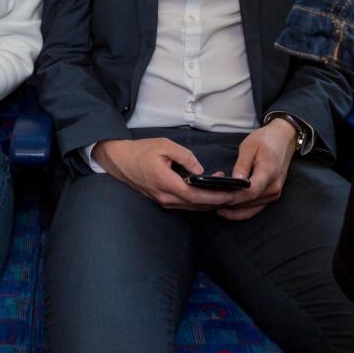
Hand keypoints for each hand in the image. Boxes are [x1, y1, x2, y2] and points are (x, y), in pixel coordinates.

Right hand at [93, 138, 235, 210]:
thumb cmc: (141, 151)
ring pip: (190, 207)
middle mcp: (164, 196)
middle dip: (216, 201)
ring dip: (208, 202)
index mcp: (165, 182)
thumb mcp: (164, 145)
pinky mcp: (161, 200)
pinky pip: (183, 205)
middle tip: (233, 193)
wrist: (120, 161)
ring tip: (224, 192)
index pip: (194, 195)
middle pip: (195, 205)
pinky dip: (197, 201)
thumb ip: (185, 156)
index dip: (214, 197)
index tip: (229, 194)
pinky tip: (207, 194)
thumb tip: (200, 169)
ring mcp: (162, 201)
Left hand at [216, 119, 296, 220]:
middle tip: (208, 202)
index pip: (250, 192)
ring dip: (233, 209)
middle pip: (248, 203)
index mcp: (268, 173)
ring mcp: (275, 193)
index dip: (232, 197)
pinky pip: (255, 209)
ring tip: (213, 205)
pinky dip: (242, 211)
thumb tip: (234, 181)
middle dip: (228, 204)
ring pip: (250, 209)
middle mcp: (273, 187)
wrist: (284, 139)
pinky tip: (227, 209)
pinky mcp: (272, 196)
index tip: (216, 197)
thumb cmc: (266, 139)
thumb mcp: (249, 146)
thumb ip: (242, 166)